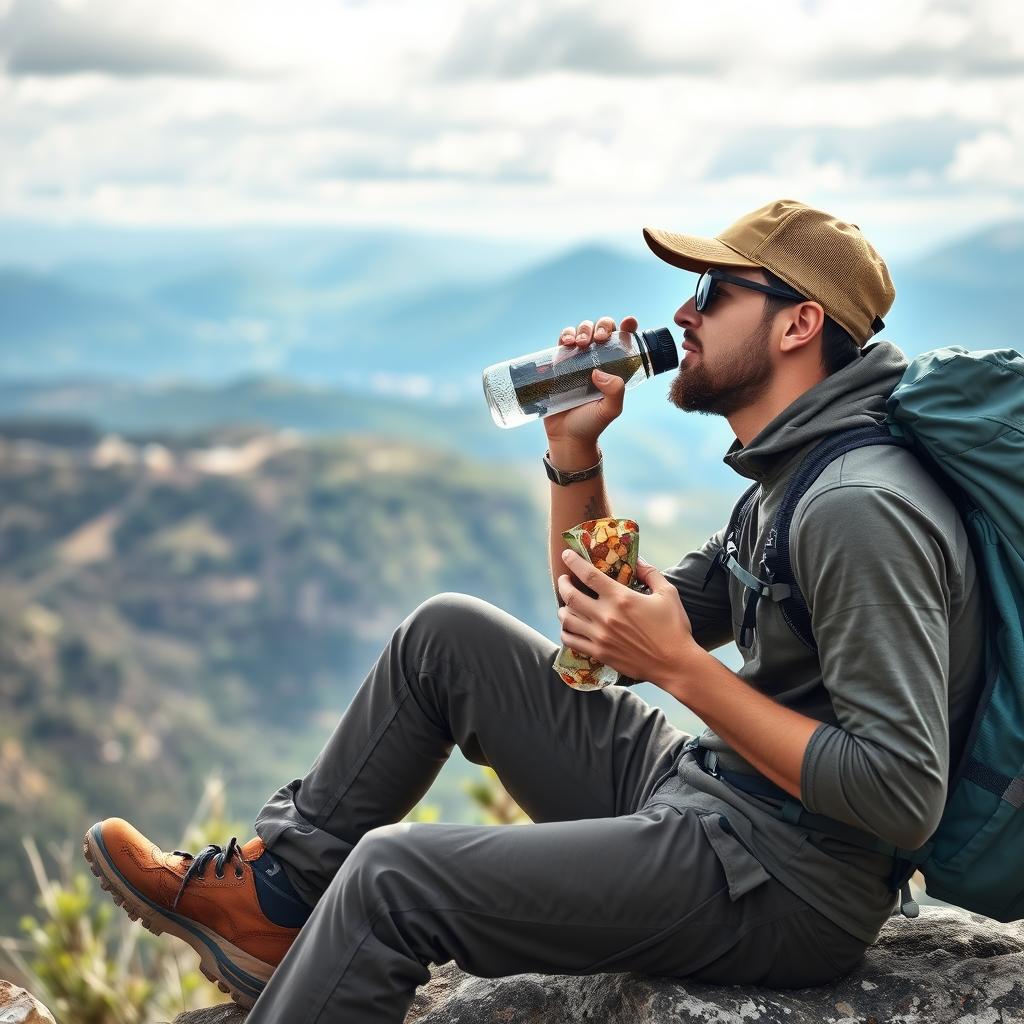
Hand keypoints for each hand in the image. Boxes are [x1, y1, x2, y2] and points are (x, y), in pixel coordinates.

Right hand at [543, 315, 637, 450]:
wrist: (567, 437)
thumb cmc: (592, 424)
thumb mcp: (610, 410)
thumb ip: (615, 392)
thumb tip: (600, 372)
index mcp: (615, 367)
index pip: (624, 341)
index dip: (628, 327)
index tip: (629, 323)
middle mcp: (598, 360)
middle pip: (602, 329)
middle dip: (603, 326)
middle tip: (600, 338)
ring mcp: (578, 360)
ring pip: (582, 331)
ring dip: (583, 329)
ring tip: (580, 343)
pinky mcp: (560, 363)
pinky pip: (563, 341)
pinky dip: (565, 335)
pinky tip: (567, 343)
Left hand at [555, 550, 697, 688]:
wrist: (674, 664)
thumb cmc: (674, 627)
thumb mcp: (668, 593)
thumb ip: (650, 573)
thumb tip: (637, 559)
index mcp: (620, 598)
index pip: (588, 575)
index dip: (574, 562)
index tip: (567, 555)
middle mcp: (605, 616)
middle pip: (570, 596)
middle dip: (563, 584)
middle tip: (564, 579)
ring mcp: (600, 636)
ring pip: (566, 619)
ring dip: (562, 608)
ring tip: (565, 604)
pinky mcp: (599, 653)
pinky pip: (571, 641)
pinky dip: (565, 632)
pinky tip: (569, 627)